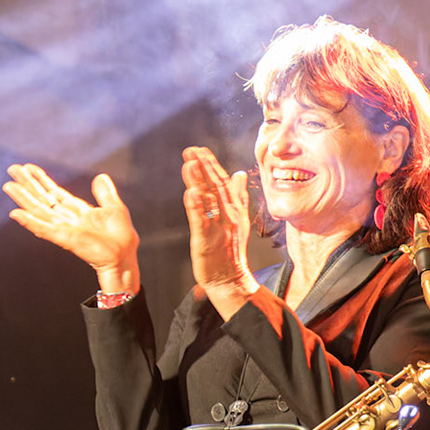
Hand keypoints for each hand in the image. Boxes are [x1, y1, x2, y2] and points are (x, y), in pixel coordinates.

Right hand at [3, 163, 140, 294]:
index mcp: (76, 210)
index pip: (54, 192)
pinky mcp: (64, 239)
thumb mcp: (114, 207)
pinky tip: (16, 214)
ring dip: (23, 199)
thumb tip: (100, 176)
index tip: (28, 168)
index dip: (41, 180)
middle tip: (12, 170)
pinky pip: (44, 229)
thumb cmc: (120, 237)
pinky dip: (29, 222)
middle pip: (42, 199)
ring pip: (38, 211)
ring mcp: (63, 229)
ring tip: (9, 186)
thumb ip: (105, 193)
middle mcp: (66, 219)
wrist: (124, 256)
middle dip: (27, 184)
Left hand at [181, 146, 258, 317]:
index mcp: (233, 209)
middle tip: (192, 150)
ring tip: (191, 163)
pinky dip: (196, 207)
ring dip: (200, 181)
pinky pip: (202, 221)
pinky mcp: (207, 241)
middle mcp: (228, 215)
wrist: (232, 280)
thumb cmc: (231, 251)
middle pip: (216, 186)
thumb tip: (238, 174)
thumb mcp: (238, 219)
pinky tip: (190, 193)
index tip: (201, 149)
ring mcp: (219, 227)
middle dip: (204, 166)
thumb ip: (239, 196)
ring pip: (209, 200)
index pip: (222, 182)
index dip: (212, 164)